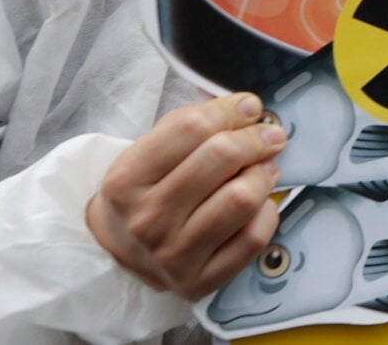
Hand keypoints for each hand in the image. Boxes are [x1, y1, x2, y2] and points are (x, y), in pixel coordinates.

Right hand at [86, 92, 284, 299]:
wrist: (118, 254)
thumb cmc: (143, 193)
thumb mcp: (146, 153)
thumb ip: (189, 125)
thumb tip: (248, 107)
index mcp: (127, 180)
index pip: (191, 128)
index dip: (230, 109)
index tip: (250, 107)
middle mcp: (148, 220)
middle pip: (222, 157)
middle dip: (256, 137)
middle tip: (269, 135)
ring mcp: (174, 255)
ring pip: (243, 198)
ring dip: (264, 174)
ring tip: (264, 168)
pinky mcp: (200, 281)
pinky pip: (255, 238)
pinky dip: (267, 212)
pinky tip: (259, 204)